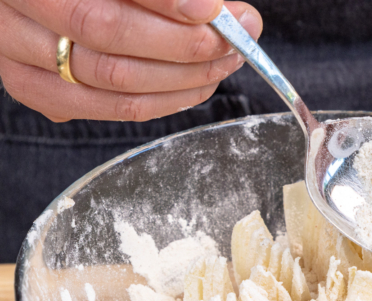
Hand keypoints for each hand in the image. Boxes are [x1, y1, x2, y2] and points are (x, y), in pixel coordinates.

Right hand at [0, 0, 261, 121]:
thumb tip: (237, 16)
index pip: (101, 0)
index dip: (164, 4)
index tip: (212, 11)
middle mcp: (10, 14)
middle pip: (106, 36)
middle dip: (183, 43)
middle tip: (231, 41)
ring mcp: (17, 57)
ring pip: (110, 81)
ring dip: (181, 77)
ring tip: (222, 62)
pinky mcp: (34, 90)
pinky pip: (106, 108)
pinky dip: (161, 101)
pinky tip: (194, 85)